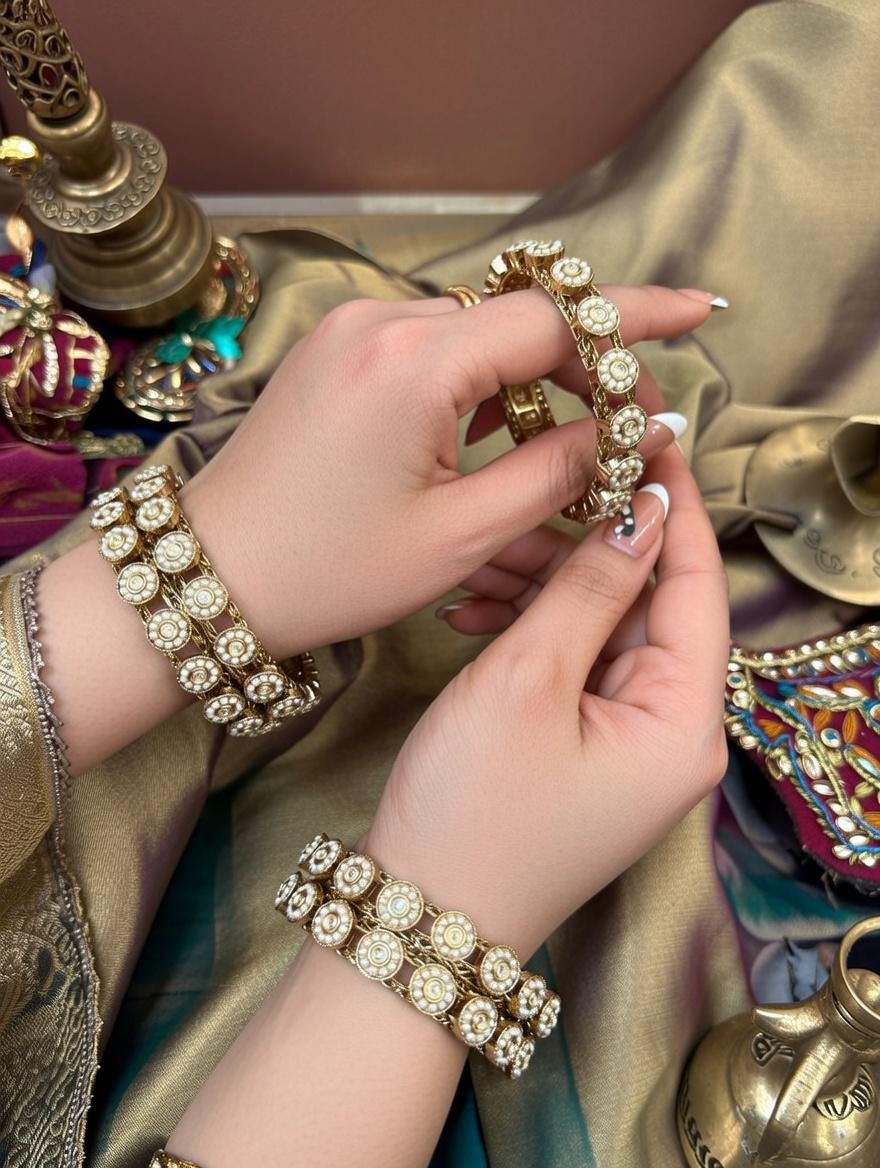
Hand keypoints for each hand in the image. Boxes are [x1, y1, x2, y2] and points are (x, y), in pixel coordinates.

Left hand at [182, 286, 715, 656]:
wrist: (213, 573)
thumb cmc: (329, 571)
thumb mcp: (462, 535)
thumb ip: (560, 471)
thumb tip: (638, 433)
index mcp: (413, 364)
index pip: (556, 319)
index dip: (637, 321)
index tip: (700, 312)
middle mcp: (380, 323)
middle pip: (521, 320)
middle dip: (586, 367)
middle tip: (630, 430)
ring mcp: (352, 330)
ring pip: (480, 333)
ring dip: (533, 375)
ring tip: (569, 440)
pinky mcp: (338, 350)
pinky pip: (434, 346)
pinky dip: (480, 380)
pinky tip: (496, 431)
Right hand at [363, 446, 729, 957]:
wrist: (422, 913)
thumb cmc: (472, 811)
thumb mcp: (526, 681)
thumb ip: (588, 589)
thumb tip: (639, 512)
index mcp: (684, 724)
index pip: (697, 585)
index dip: (672, 504)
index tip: (648, 435)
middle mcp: (671, 734)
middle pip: (646, 605)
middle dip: (584, 545)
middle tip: (532, 490)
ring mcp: (626, 743)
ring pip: (600, 629)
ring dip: (545, 586)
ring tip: (478, 558)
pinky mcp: (583, 748)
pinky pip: (571, 665)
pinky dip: (529, 631)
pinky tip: (472, 610)